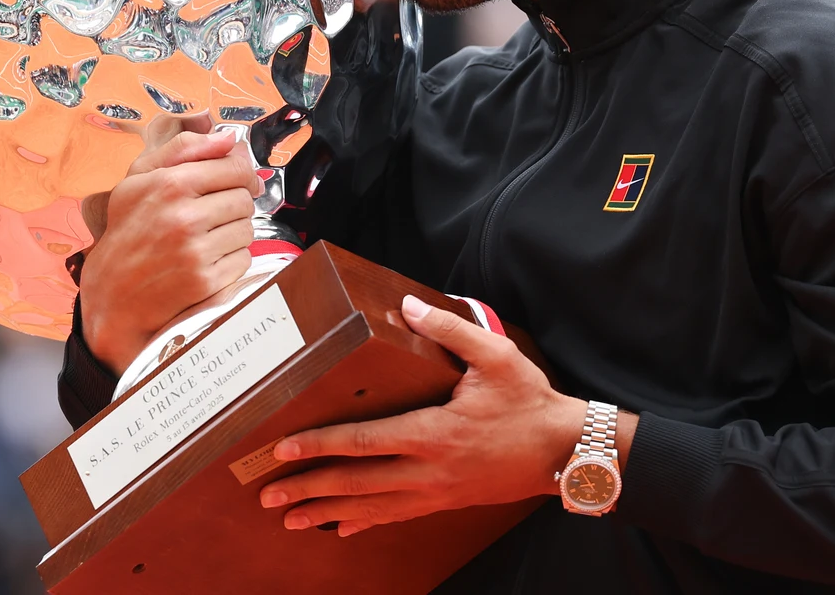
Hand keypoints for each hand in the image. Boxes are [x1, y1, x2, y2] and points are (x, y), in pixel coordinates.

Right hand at [77, 112, 262, 373]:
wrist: (111, 294)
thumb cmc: (126, 231)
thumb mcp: (138, 179)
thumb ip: (183, 149)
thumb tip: (229, 137)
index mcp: (170, 184)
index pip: (236, 169)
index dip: (241, 175)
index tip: (235, 182)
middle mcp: (185, 217)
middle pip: (245, 200)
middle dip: (234, 204)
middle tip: (214, 214)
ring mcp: (197, 252)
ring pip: (247, 230)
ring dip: (233, 232)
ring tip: (206, 238)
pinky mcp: (207, 282)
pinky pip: (243, 260)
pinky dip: (231, 260)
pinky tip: (207, 260)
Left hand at [257, 296, 623, 536]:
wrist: (565, 451)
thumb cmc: (530, 402)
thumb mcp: (497, 356)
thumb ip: (451, 330)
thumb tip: (409, 306)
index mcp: (434, 433)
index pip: (365, 442)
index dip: (321, 445)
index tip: (284, 449)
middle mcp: (429, 470)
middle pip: (357, 484)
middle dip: (310, 490)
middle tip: (269, 495)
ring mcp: (436, 493)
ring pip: (372, 508)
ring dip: (328, 513)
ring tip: (292, 519)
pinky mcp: (445, 502)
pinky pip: (397, 517)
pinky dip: (365, 523)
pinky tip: (343, 528)